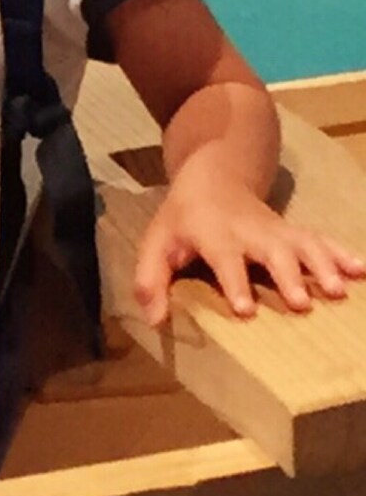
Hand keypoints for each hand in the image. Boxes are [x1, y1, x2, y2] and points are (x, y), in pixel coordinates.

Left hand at [134, 163, 365, 325]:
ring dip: (323, 264)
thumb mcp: (157, 243)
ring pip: (303, 243)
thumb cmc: (183, 219)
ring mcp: (276, 230)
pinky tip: (362, 270)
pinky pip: (320, 239)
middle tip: (303, 304)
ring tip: (340, 291)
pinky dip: (342, 253)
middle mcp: (250, 232)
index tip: (247, 310)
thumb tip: (155, 320)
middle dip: (288, 275)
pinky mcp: (293, 231)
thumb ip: (150, 280)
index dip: (235, 283)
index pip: (225, 259)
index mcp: (214, 235)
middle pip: (272, 251)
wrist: (214, 176)